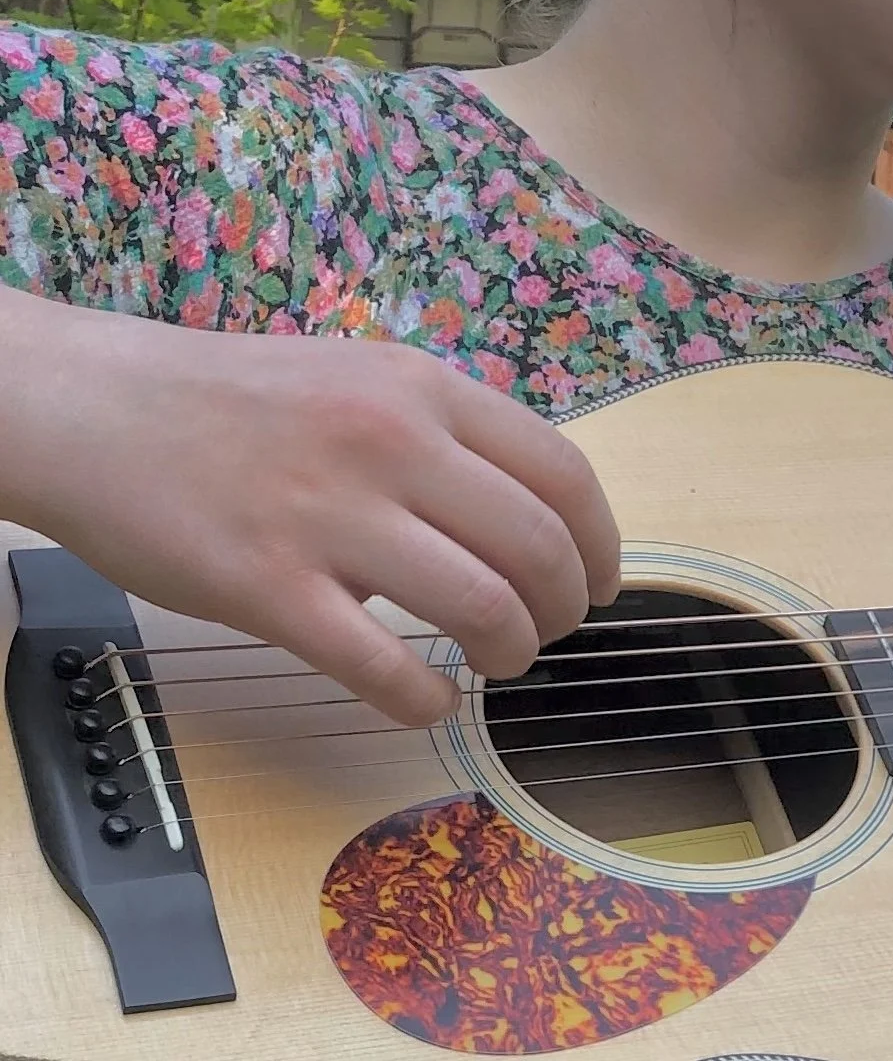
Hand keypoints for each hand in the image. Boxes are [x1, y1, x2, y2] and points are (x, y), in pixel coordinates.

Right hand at [1, 291, 621, 725]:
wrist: (101, 408)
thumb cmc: (239, 400)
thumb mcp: (364, 377)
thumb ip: (443, 433)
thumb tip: (525, 511)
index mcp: (425, 390)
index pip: (561, 473)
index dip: (601, 542)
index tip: (603, 583)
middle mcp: (392, 444)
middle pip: (536, 546)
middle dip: (565, 606)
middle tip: (553, 630)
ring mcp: (330, 516)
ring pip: (478, 606)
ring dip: (510, 650)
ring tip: (499, 662)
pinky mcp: (267, 588)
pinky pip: (378, 666)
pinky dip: (423, 701)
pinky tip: (426, 703)